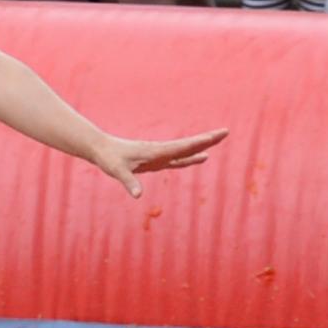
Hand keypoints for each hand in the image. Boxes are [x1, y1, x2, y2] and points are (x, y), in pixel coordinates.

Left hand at [87, 129, 230, 197]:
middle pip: (189, 145)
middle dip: (208, 139)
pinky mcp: (156, 159)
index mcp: (157, 151)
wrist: (101, 149)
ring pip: (186, 150)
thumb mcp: (117, 171)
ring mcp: (160, 154)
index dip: (201, 142)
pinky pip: (179, 158)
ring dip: (202, 146)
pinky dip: (191, 157)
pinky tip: (200, 157)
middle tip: (226, 131)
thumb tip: (138, 195)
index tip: (217, 135)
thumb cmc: (109, 159)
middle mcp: (162, 151)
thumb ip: (128, 182)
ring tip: (218, 142)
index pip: (184, 146)